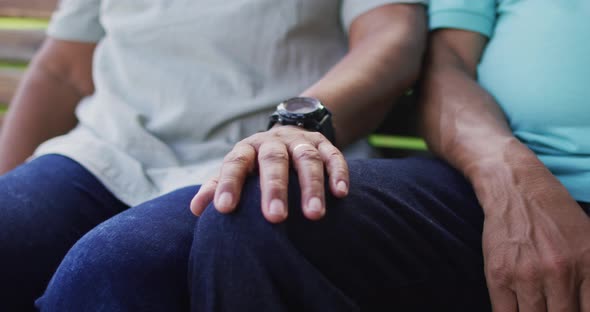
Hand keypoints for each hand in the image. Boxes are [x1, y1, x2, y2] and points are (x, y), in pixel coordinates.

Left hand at [190, 125, 349, 222]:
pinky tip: (340, 194)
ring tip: (314, 215)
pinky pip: (334, 155)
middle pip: (273, 160)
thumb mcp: (238, 168)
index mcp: (248, 149)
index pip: (235, 163)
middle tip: (275, 218)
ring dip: (311, 186)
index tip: (224, 209)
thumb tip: (196, 210)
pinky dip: (338, 173)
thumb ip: (217, 185)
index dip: (228, 184)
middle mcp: (274, 142)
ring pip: (307, 159)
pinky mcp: (324, 144)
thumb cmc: (257, 162)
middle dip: (274, 188)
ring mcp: (301, 142)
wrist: (290, 131)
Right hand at [481, 167, 589, 310]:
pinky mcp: (499, 275)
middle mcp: (560, 273)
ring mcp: (527, 275)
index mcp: (589, 265)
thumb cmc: (555, 216)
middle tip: (551, 306)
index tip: (570, 309)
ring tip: (535, 306)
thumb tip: (583, 304)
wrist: (516, 187)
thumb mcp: (589, 243)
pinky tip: (515, 308)